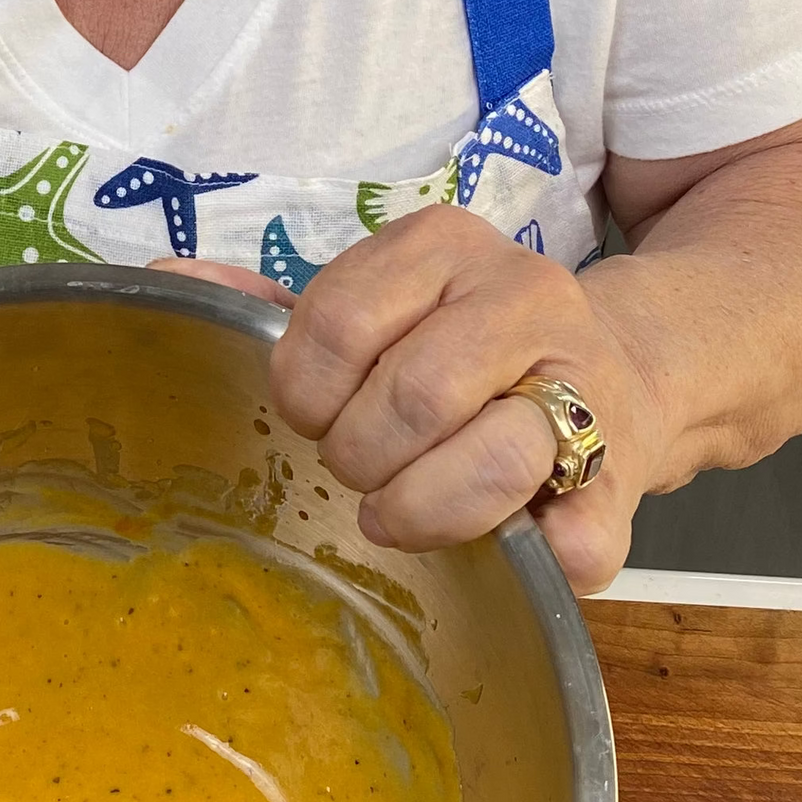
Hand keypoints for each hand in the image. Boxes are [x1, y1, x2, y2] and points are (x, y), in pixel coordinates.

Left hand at [155, 206, 671, 593]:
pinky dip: (556, 553)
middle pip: (413, 396)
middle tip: (364, 471)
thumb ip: (282, 309)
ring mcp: (588, 381)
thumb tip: (175, 287)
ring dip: (427, 511)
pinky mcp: (626, 470)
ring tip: (409, 511)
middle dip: (364, 459)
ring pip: (491, 460)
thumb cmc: (464, 353)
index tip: (318, 415)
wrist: (621, 371)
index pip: (337, 322)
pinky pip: (586, 527)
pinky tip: (534, 545)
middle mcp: (524, 295)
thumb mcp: (380, 309)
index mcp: (444, 248)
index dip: (308, 393)